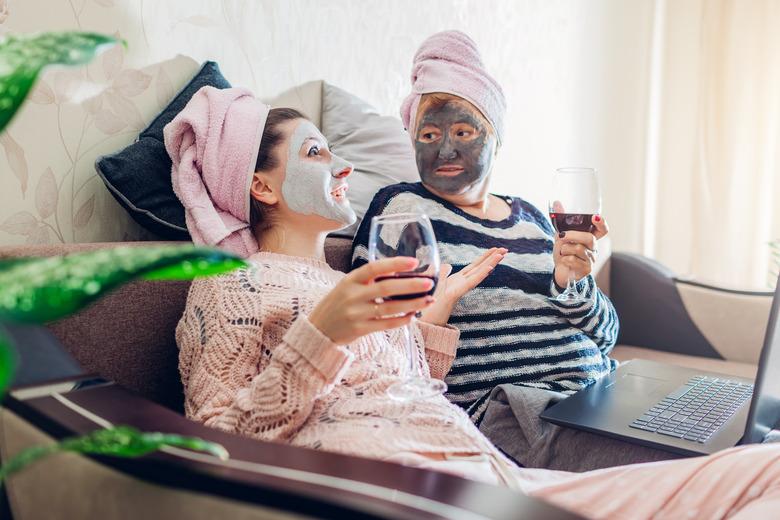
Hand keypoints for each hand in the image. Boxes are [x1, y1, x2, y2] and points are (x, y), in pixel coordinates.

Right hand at [309, 257, 435, 344]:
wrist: (318, 330)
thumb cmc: (336, 305)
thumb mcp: (346, 286)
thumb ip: (367, 280)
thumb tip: (396, 272)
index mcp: (350, 280)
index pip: (374, 268)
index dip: (394, 264)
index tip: (414, 262)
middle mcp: (352, 295)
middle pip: (386, 288)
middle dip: (410, 285)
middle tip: (428, 283)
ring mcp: (356, 313)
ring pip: (389, 308)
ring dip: (412, 304)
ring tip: (428, 300)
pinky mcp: (360, 329)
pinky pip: (385, 324)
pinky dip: (401, 320)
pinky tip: (412, 316)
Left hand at [419, 247, 507, 325]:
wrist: (427, 320)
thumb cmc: (431, 303)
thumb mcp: (436, 282)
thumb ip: (442, 272)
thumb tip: (448, 264)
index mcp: (457, 280)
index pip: (474, 266)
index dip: (484, 257)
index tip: (495, 249)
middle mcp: (461, 283)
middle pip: (479, 267)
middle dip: (492, 258)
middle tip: (505, 249)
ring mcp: (460, 288)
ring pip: (478, 273)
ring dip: (491, 263)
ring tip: (502, 254)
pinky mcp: (455, 294)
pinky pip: (470, 283)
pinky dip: (480, 275)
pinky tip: (490, 268)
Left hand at [553, 215, 608, 287]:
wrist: (560, 271)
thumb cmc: (564, 253)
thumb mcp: (561, 235)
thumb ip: (561, 220)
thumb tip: (557, 202)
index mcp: (591, 238)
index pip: (603, 230)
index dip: (601, 223)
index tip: (595, 217)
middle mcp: (594, 248)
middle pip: (589, 238)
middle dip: (573, 235)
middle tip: (561, 236)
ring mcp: (591, 259)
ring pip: (579, 249)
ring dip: (565, 249)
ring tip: (562, 252)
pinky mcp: (586, 269)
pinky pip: (573, 260)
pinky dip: (564, 259)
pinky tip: (564, 261)